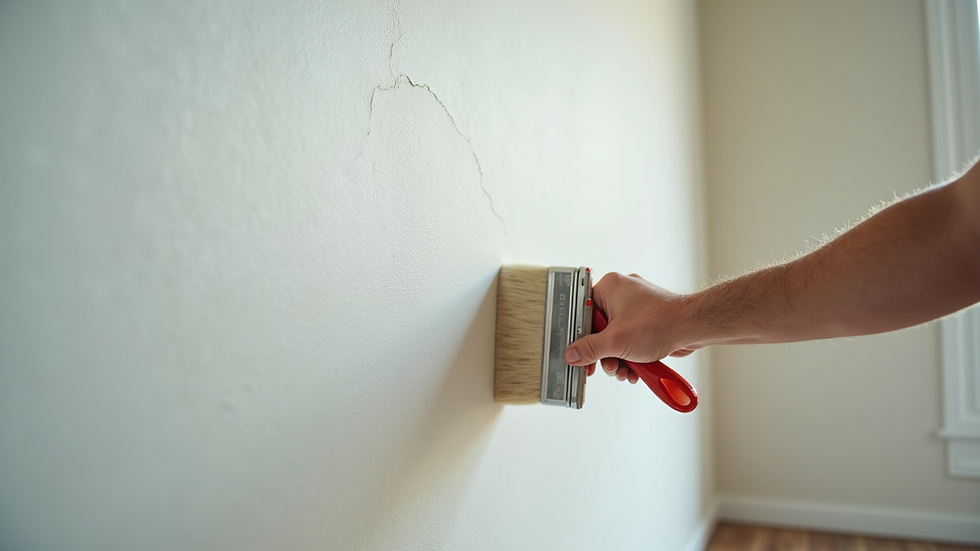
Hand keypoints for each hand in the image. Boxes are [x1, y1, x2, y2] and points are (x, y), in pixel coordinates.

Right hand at [564, 272, 698, 382]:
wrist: (692, 327)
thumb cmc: (660, 322)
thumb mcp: (616, 341)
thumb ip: (590, 349)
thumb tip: (573, 354)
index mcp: (609, 287)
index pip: (583, 311)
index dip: (579, 335)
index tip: (578, 352)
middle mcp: (622, 294)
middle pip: (599, 329)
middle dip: (604, 353)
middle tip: (608, 364)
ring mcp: (636, 307)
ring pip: (615, 338)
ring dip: (618, 358)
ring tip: (625, 369)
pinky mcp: (647, 321)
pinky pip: (630, 340)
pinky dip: (631, 355)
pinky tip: (636, 368)